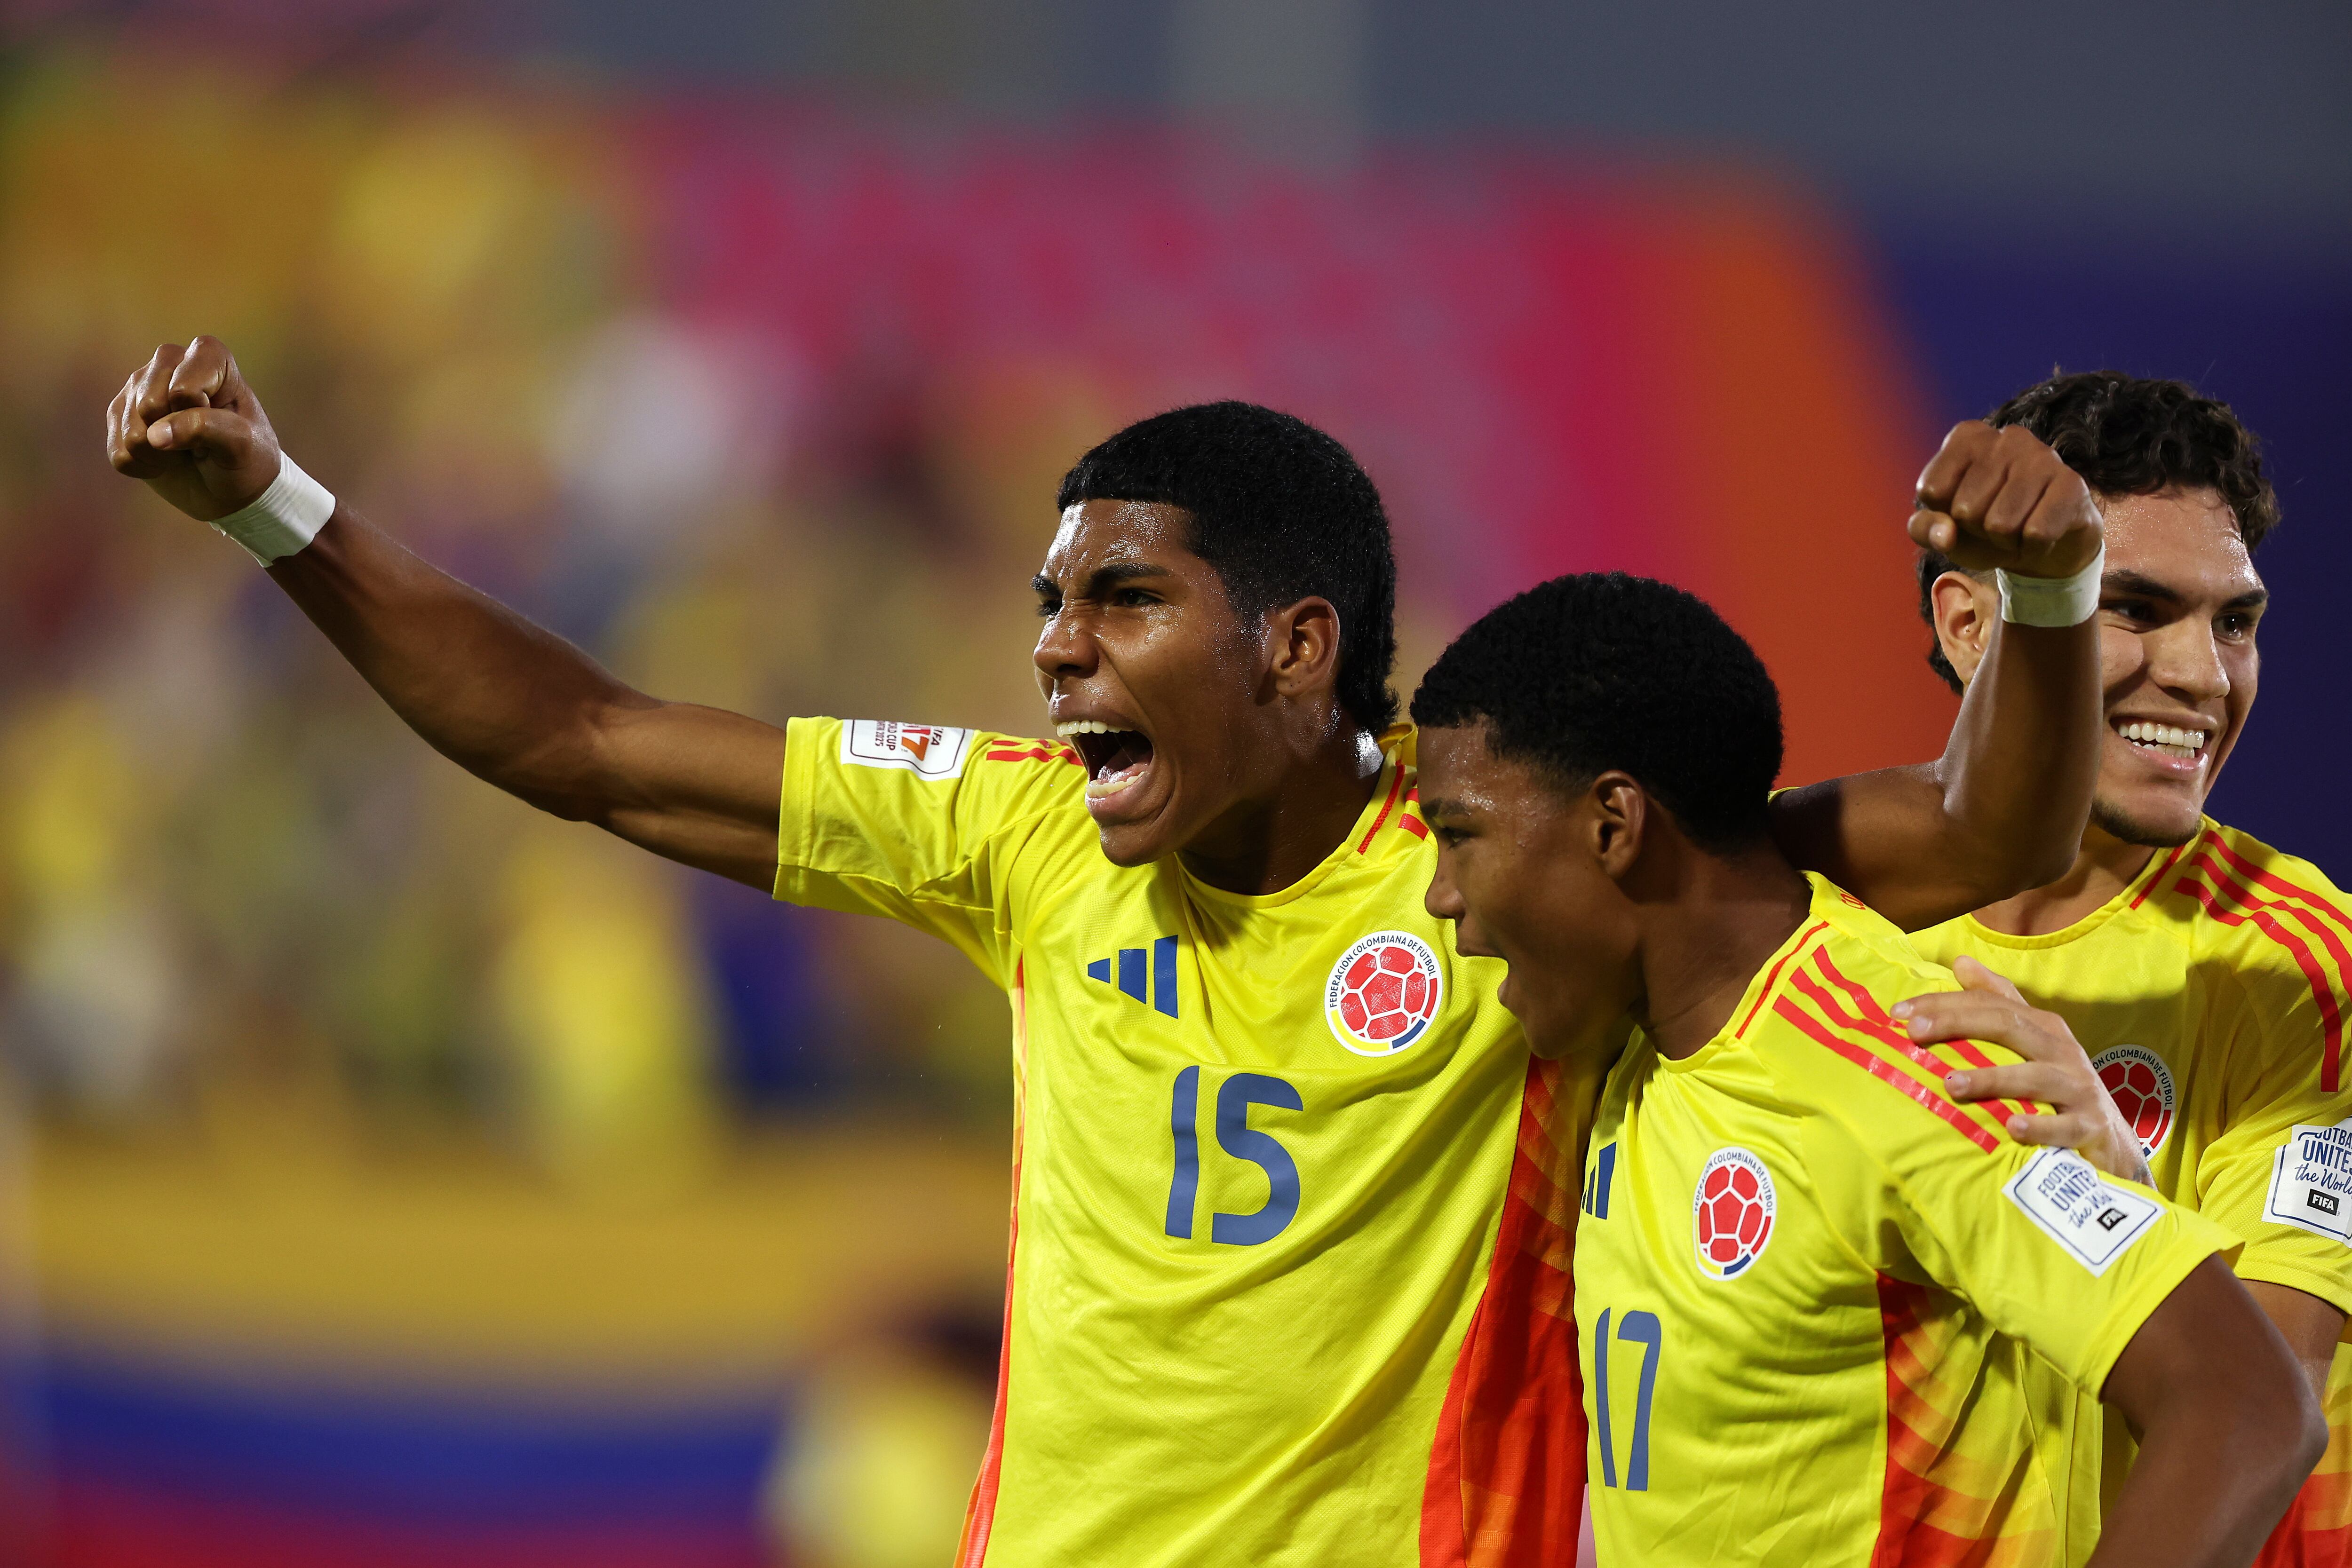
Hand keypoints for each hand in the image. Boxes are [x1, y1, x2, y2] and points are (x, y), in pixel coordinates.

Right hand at [106, 337, 282, 521]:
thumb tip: (154, 435)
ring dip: (161, 455)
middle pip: (150, 404)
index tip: (222, 422)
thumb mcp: (242, 443)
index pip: (183, 387)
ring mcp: (140, 387)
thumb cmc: (247, 457)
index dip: (198, 413)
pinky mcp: (120, 415)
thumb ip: (204, 428)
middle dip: (176, 435)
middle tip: (202, 442)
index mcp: (209, 356)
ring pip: (132, 430)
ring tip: (185, 452)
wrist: (231, 486)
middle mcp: (169, 362)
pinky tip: (165, 461)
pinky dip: (145, 467)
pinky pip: (119, 451)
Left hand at [1892, 955, 2151, 1184]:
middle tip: (1914, 1033)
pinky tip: (2013, 1129)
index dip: (1946, 1003)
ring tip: (1951, 1084)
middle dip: (1960, 1024)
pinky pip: (2065, 1126)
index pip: (1990, 1004)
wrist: (2109, 1138)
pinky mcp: (2090, 1125)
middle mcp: (2061, 1050)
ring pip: (2036, 1076)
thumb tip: (1960, 961)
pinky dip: (2040, 1127)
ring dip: (1992, 1079)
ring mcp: (2078, 1087)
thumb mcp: (2031, 1038)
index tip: (1898, 1012)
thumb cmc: (2057, 1083)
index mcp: (2042, 1026)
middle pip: (2009, 1026)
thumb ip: (1998, 1001)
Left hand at [1908, 420, 2102, 578]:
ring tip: (2017, 528)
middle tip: (1994, 523)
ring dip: (2005, 540)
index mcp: (1966, 437)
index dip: (1944, 515)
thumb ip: (1925, 528)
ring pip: (2000, 524)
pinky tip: (2039, 534)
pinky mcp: (2072, 483)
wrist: (2041, 544)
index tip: (1962, 511)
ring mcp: (2042, 455)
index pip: (1932, 490)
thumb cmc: (1983, 529)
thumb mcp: (1944, 529)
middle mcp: (2006, 437)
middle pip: (1966, 510)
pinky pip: (2036, 533)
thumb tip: (1945, 535)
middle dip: (1977, 529)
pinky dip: (2033, 547)